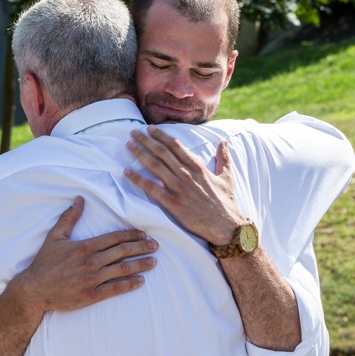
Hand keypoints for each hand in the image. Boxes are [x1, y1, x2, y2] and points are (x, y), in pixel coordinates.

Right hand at [13, 196, 157, 313]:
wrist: (35, 289)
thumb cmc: (44, 263)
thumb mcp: (55, 236)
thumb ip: (69, 217)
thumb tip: (79, 199)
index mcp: (85, 246)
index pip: (114, 238)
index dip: (131, 235)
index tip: (143, 234)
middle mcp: (91, 261)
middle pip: (123, 252)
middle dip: (141, 247)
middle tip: (155, 245)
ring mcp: (92, 279)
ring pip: (122, 269)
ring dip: (140, 264)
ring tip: (153, 261)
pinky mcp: (92, 295)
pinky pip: (115, 288)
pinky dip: (130, 284)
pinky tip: (141, 281)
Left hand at [124, 127, 246, 246]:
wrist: (226, 225)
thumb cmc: (226, 203)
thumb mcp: (227, 176)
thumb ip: (223, 158)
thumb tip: (224, 141)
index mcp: (197, 167)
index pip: (176, 146)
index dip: (161, 136)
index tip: (150, 129)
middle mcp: (186, 174)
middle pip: (162, 152)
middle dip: (146, 140)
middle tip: (133, 132)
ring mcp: (178, 188)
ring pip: (155, 166)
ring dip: (140, 154)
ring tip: (129, 146)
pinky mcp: (173, 203)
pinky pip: (152, 188)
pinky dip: (138, 179)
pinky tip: (127, 172)